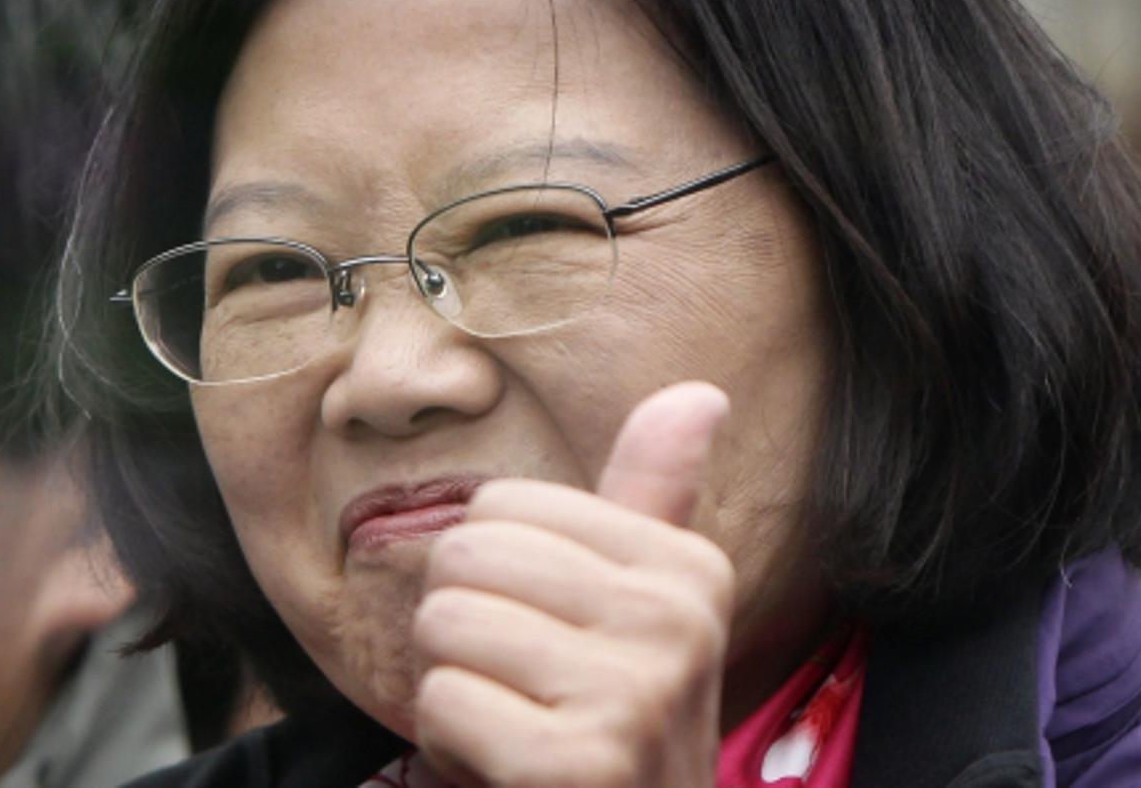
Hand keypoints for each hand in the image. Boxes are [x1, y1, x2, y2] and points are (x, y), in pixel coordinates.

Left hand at [413, 382, 733, 787]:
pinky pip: (441, 702)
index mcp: (688, 567)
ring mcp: (633, 693)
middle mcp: (675, 621)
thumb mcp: (650, 605)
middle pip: (466, 554)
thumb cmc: (621, 717)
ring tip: (515, 721)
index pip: (503, 505)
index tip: (554, 636)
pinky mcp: (577, 763)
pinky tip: (506, 767)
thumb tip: (699, 391)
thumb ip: (655, 495)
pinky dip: (452, 743)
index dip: (500, 576)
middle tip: (523, 684)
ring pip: (444, 624)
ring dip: (454, 686)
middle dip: (466, 626)